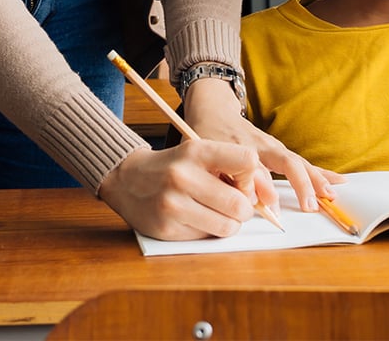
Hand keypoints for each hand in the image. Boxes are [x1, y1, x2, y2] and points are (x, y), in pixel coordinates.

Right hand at [98, 142, 263, 239]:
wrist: (127, 178)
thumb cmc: (172, 166)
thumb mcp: (195, 152)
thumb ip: (226, 166)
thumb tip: (261, 195)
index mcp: (195, 150)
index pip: (247, 161)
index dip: (251, 177)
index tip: (241, 182)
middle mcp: (183, 176)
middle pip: (240, 203)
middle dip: (244, 209)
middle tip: (235, 205)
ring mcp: (173, 204)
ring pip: (227, 226)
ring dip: (229, 224)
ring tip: (217, 213)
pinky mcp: (166, 228)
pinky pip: (206, 237)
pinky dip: (207, 231)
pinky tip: (195, 218)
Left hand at [183, 76, 343, 212]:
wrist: (214, 111)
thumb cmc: (210, 137)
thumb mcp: (213, 156)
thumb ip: (235, 176)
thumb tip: (261, 199)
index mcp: (246, 147)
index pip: (261, 171)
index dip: (267, 191)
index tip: (273, 210)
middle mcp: (265, 145)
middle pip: (289, 162)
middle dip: (303, 183)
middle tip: (314, 203)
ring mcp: (274, 146)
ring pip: (299, 162)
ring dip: (317, 178)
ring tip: (332, 194)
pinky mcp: (280, 149)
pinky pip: (302, 162)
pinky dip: (319, 172)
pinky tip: (336, 180)